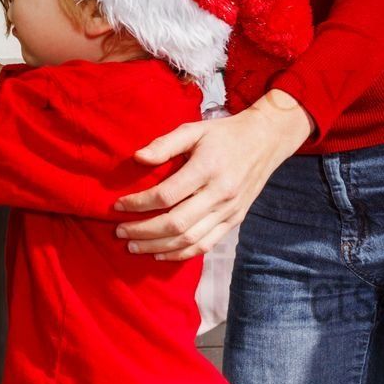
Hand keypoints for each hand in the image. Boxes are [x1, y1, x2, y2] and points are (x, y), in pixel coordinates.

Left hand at [112, 89, 314, 260]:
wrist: (266, 141)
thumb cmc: (223, 134)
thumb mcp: (193, 129)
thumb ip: (164, 144)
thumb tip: (137, 157)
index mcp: (207, 169)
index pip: (166, 195)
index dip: (138, 204)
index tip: (117, 206)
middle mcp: (220, 194)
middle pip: (176, 223)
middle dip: (143, 231)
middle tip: (119, 232)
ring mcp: (229, 211)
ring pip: (189, 240)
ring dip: (157, 247)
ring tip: (132, 246)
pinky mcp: (234, 221)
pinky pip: (206, 245)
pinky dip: (181, 254)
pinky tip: (159, 254)